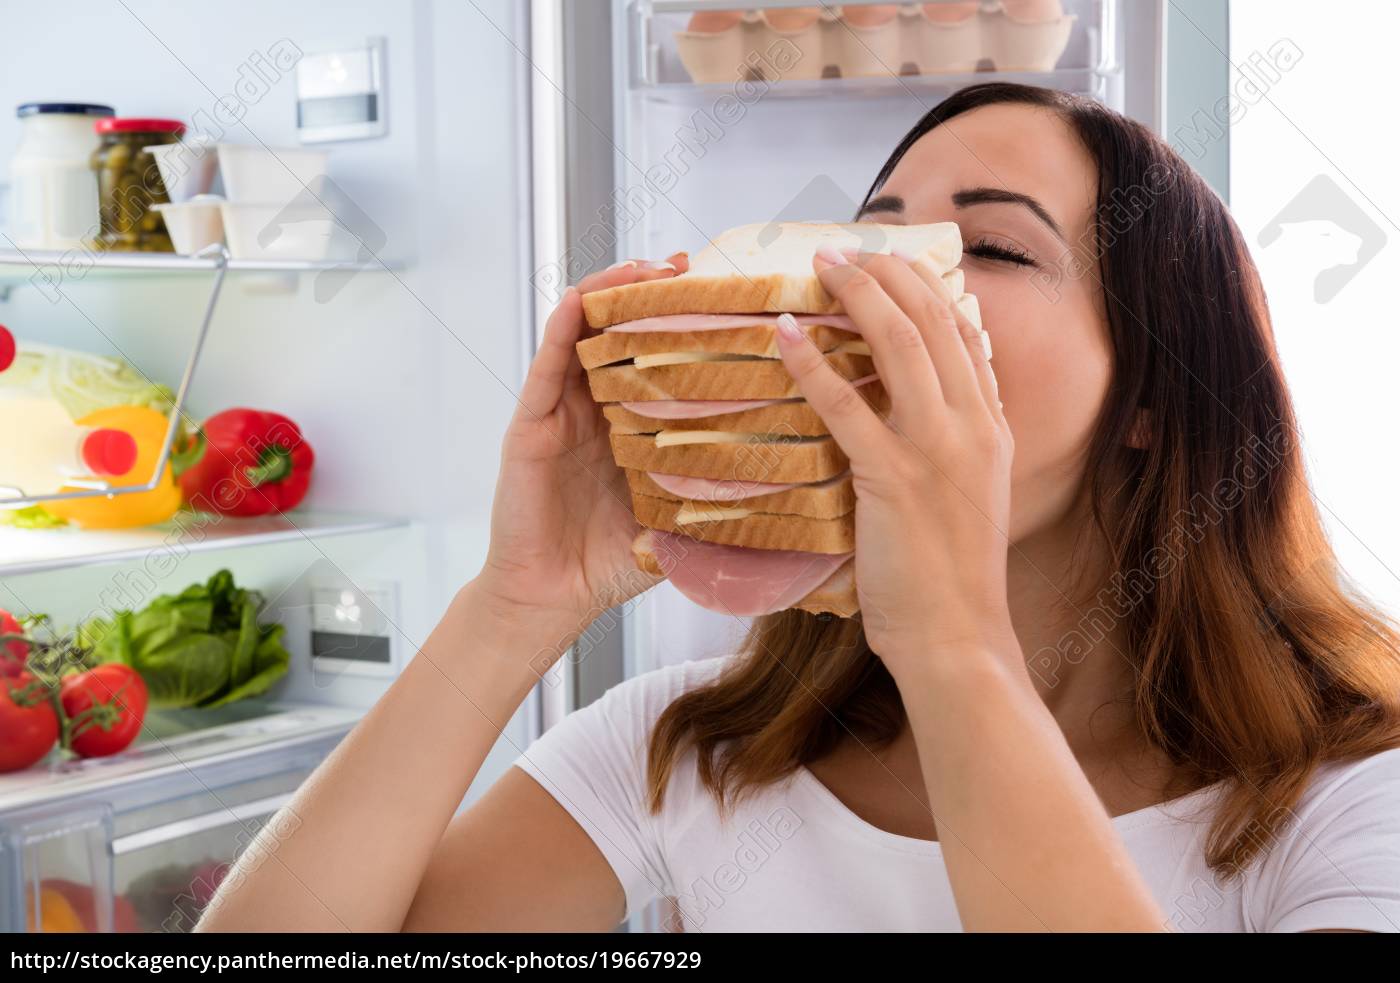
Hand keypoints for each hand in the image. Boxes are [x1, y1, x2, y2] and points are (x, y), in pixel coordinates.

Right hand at [474, 254, 688, 646]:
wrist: (549, 601)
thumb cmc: (607, 568)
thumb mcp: (675, 531)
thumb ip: (714, 512)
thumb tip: (780, 505)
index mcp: (630, 431)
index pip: (660, 362)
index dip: (686, 328)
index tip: (724, 300)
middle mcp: (596, 412)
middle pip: (622, 334)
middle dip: (652, 293)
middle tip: (690, 267)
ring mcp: (561, 414)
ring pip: (583, 334)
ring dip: (611, 292)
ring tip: (646, 266)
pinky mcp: (530, 425)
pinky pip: (547, 366)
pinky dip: (563, 327)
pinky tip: (581, 298)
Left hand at [773, 247, 1016, 677]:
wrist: (960, 639)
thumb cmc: (953, 580)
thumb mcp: (969, 500)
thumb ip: (951, 450)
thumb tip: (912, 415)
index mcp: (993, 429)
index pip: (964, 334)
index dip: (925, 288)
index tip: (889, 261)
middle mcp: (973, 426)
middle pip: (934, 320)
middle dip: (887, 273)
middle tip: (843, 251)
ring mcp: (937, 449)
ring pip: (900, 343)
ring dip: (857, 294)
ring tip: (819, 267)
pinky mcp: (894, 478)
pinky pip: (847, 404)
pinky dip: (812, 363)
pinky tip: (785, 336)